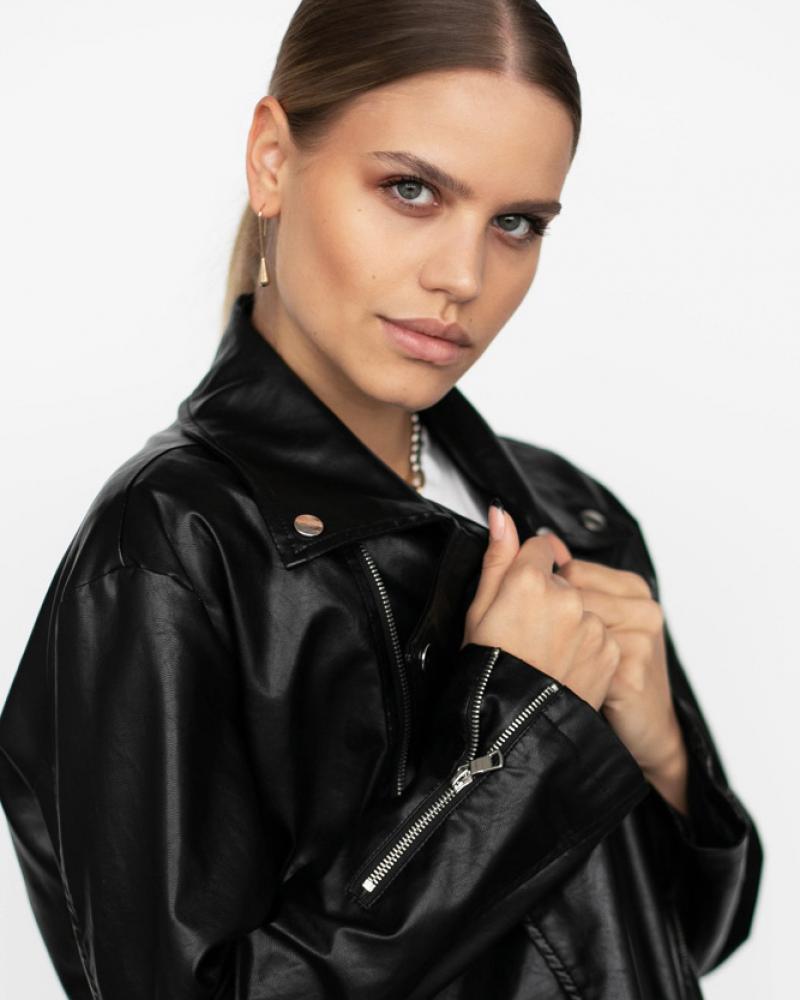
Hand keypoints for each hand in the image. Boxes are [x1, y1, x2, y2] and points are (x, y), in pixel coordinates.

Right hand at [462, 507, 621, 711]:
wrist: (513, 727)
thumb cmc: (487, 668)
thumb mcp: (479, 609)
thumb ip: (497, 556)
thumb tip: (501, 514)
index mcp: (530, 579)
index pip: (540, 550)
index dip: (527, 572)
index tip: (520, 597)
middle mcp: (568, 596)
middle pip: (563, 581)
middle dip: (548, 600)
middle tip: (526, 634)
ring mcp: (592, 624)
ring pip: (583, 609)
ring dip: (569, 624)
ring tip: (544, 655)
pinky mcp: (610, 650)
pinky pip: (599, 636)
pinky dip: (585, 648)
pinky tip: (562, 666)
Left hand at [553, 548, 687, 790]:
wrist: (644, 731)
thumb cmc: (605, 671)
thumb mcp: (584, 616)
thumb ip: (556, 571)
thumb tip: (530, 530)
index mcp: (632, 587)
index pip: (570, 568)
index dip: (546, 596)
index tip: (543, 621)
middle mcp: (643, 607)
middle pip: (568, 594)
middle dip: (546, 620)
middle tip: (542, 647)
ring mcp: (641, 638)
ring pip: (570, 624)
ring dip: (553, 647)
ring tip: (553, 664)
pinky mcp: (631, 670)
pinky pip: (577, 659)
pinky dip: (563, 672)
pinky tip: (565, 681)